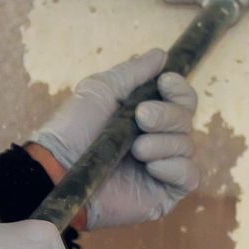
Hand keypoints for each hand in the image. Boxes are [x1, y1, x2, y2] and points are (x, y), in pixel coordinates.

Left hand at [27, 48, 200, 229]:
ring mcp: (162, 168)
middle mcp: (158, 140)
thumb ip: (133, 71)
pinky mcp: (163, 194)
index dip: (180, 89)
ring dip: (164, 143)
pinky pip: (190, 176)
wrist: (59, 171)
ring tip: (136, 149)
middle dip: (167, 115)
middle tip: (141, 117)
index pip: (183, 99)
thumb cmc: (74, 128)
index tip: (165, 82)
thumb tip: (162, 54)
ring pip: (187, 146)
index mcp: (147, 115)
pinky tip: (151, 166)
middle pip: (187, 120)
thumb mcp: (101, 89)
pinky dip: (175, 167)